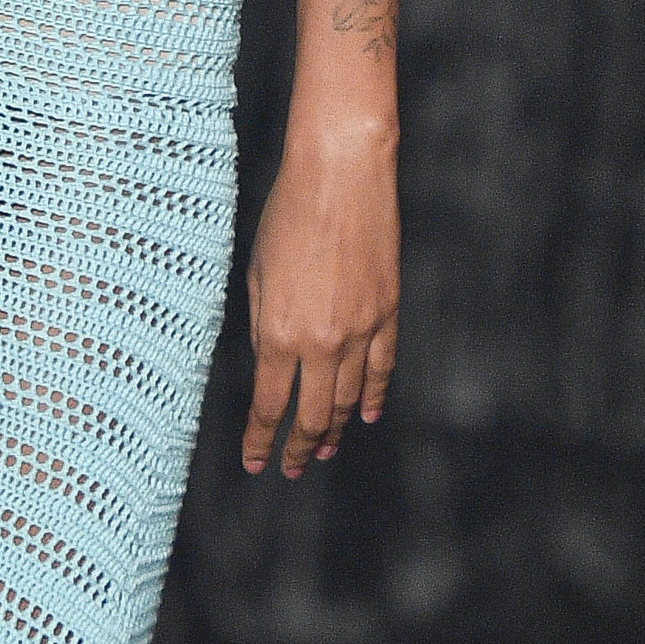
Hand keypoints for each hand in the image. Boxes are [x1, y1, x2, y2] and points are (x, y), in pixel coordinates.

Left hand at [241, 125, 399, 477]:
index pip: (271, 405)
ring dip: (334, 429)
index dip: (262, 440)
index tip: (255, 462)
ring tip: (323, 450)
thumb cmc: (287, 215)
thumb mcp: (256, 274)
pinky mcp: (388, 312)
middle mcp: (323, 341)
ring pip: (348, 398)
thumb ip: (260, 326)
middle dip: (300, 446)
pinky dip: (373, 396)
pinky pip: (381, 368)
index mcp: (279, 333)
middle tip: (293, 468)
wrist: (341, 175)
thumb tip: (268, 364)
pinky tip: (363, 415)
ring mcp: (361, 330)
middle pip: (312, 414)